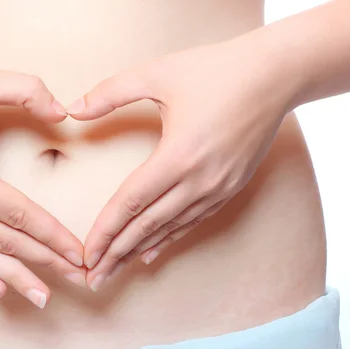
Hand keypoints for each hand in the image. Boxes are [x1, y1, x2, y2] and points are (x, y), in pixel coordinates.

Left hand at [68, 37, 294, 290]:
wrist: (277, 75)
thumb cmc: (216, 69)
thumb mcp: (158, 72)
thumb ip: (110, 92)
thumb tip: (72, 108)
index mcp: (177, 155)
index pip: (130, 204)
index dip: (104, 232)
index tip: (85, 255)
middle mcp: (199, 180)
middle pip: (147, 226)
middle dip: (116, 255)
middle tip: (92, 279)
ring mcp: (218, 188)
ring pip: (169, 229)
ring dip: (139, 252)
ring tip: (115, 272)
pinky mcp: (230, 188)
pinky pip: (193, 222)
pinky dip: (169, 239)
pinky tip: (152, 253)